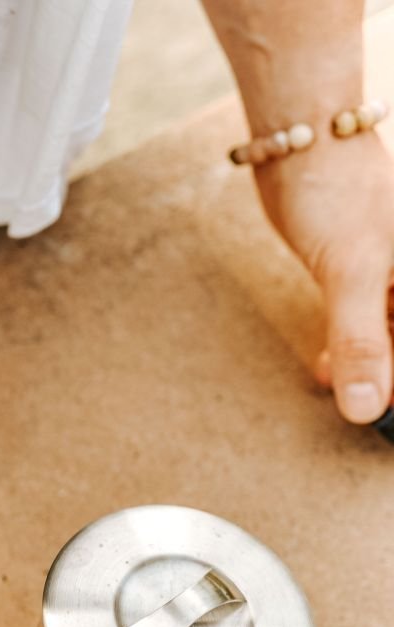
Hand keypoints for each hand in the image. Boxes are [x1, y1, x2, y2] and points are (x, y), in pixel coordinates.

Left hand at [252, 131, 393, 423]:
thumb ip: (360, 342)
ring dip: (372, 369)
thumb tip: (365, 410)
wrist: (305, 144)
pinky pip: (379, 324)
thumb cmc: (337, 194)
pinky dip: (357, 349)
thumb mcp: (351, 272)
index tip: (388, 419)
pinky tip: (327, 368)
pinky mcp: (380, 275)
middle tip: (362, 413)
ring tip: (335, 383)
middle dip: (391, 381)